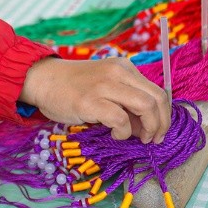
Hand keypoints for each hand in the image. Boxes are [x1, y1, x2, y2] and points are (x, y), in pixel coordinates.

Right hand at [17, 57, 170, 143]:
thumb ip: (126, 101)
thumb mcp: (105, 86)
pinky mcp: (90, 101)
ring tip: (137, 138)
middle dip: (162, 124)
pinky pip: (121, 120)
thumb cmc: (74, 87)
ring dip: (148, 128)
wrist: (43, 80)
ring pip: (145, 106)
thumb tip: (147, 127)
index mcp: (124, 68)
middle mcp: (118, 73)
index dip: (164, 115)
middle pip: (157, 99)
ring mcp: (104, 86)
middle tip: (153, 139)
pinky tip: (113, 134)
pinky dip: (123, 133)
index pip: (158, 91)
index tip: (158, 131)